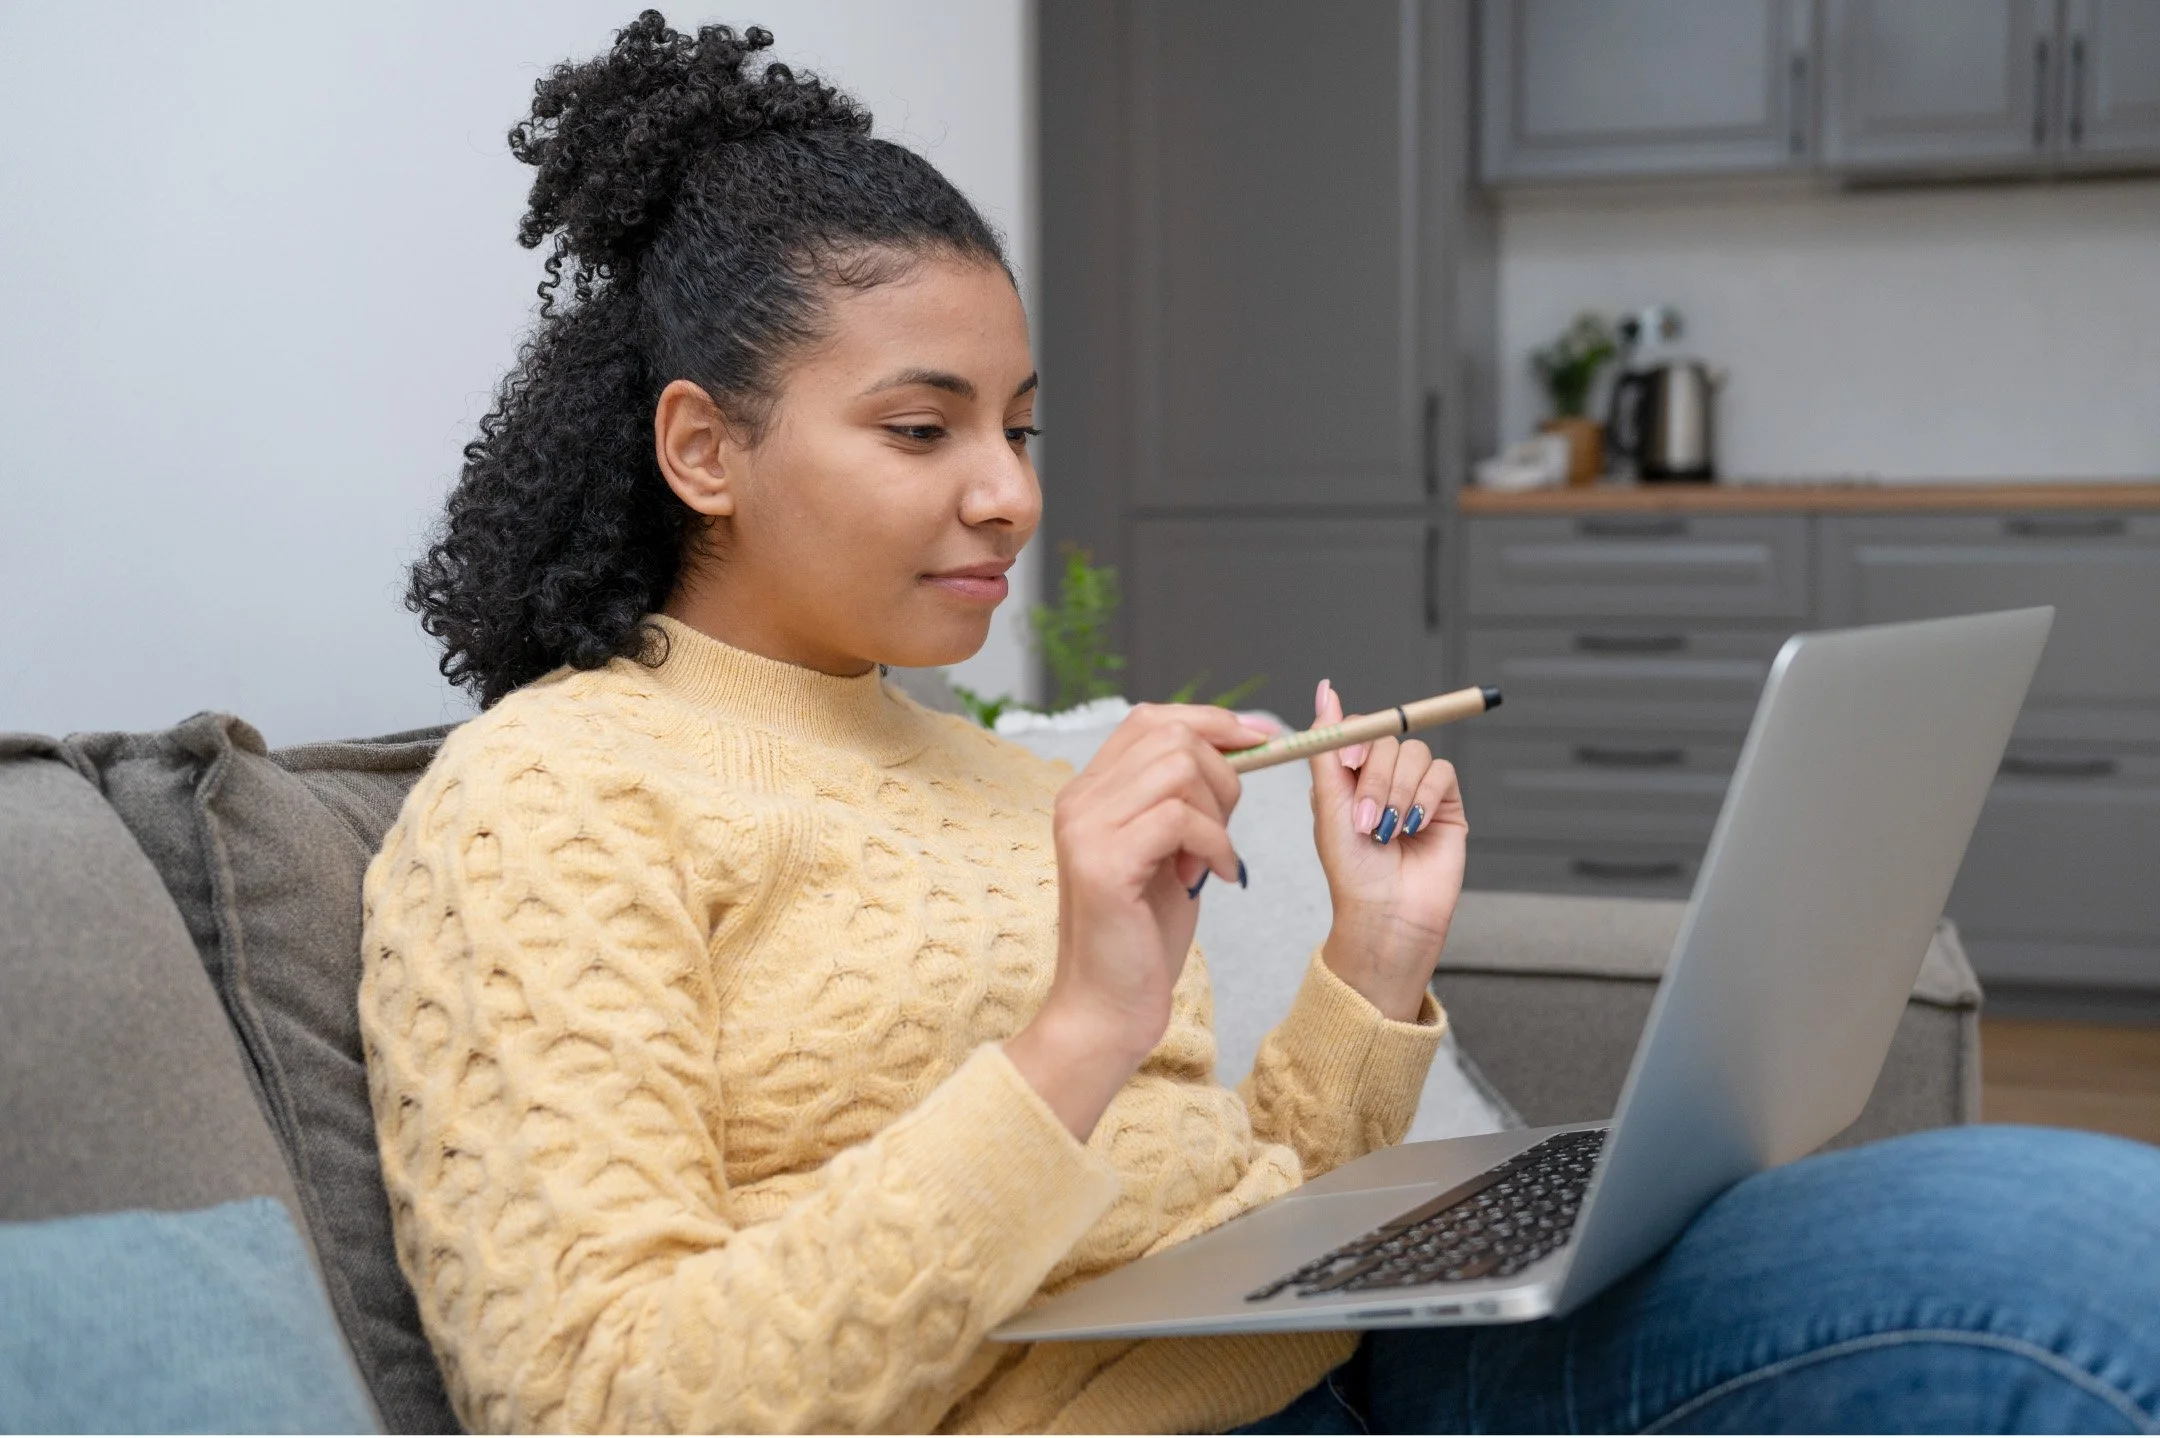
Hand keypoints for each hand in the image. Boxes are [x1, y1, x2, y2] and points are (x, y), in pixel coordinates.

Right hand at [1004, 703, 1272, 1138]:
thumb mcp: (1169, 851)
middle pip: (1171, 736)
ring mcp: (1085, 828)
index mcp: (1089, 792)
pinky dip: (1215, 844)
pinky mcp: (1103, 863)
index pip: (1150, 719)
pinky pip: (1181, 819)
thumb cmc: (1141, 935)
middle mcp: (1078, 800)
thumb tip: (1238, 746)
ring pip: (1179, 769)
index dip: (1211, 721)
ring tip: (1213, 859)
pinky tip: (1215, 878)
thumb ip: (1185, 800)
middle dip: (1223, 774)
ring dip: (1219, 813)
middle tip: (1226, 828)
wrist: (1107, 1009)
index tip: (1261, 740)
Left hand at [1309, 678, 1467, 1020]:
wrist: (1388, 913)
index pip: (1357, 728)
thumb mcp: (1328, 804)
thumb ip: (1327, 746)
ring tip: (1386, 832)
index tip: (1348, 764)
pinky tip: (1412, 828)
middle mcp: (1381, 777)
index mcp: (1348, 776)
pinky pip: (1441, 774)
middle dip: (1374, 781)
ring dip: (1397, 794)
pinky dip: (1423, 798)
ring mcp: (1415, 788)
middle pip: (1386, 739)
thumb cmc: (1352, 870)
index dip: (1354, 738)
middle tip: (1366, 821)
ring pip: (1414, 754)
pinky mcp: (1445, 803)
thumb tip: (1325, 691)